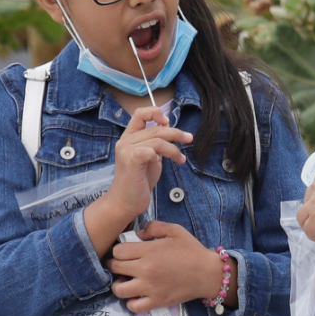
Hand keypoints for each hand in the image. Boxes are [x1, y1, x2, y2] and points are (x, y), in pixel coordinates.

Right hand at [82, 107, 191, 257]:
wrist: (126, 202)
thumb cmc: (138, 182)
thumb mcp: (150, 158)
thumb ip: (156, 145)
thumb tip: (170, 133)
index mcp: (128, 137)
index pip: (139, 114)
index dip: (155, 112)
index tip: (168, 121)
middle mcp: (125, 141)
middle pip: (155, 128)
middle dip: (176, 133)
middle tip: (189, 138)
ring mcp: (126, 150)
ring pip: (157, 139)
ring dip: (174, 148)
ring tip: (181, 158)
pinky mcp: (131, 161)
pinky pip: (151, 150)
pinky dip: (165, 154)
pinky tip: (171, 162)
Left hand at [110, 221, 223, 312]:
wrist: (208, 273)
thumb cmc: (192, 250)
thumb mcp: (174, 230)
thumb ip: (153, 227)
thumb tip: (136, 235)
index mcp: (148, 251)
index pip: (118, 251)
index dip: (119, 250)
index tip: (125, 252)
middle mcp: (145, 269)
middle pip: (115, 268)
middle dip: (115, 265)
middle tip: (122, 265)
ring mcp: (149, 288)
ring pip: (119, 290)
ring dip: (119, 284)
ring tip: (126, 281)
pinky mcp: (156, 302)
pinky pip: (133, 307)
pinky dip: (131, 302)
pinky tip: (137, 295)